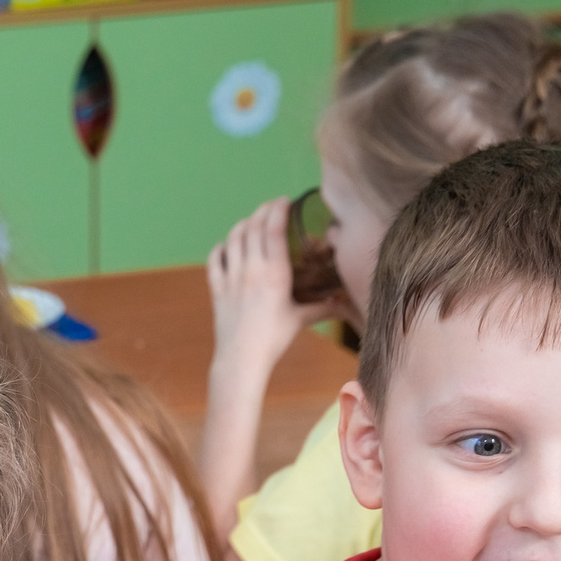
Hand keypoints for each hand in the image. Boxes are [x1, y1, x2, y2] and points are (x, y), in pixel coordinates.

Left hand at [207, 198, 327, 381]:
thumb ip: (324, 308)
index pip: (274, 229)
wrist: (242, 359)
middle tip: (271, 207)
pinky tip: (227, 246)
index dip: (278, 209)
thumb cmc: (274, 339)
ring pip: (233, 238)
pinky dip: (221, 247)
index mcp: (275, 273)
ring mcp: (230, 277)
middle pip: (253, 227)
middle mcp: (251, 270)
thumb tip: (345, 302)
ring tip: (252, 221)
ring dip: (243, 224)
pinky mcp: (217, 288)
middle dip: (262, 211)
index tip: (285, 201)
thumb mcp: (302, 320)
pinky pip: (214, 258)